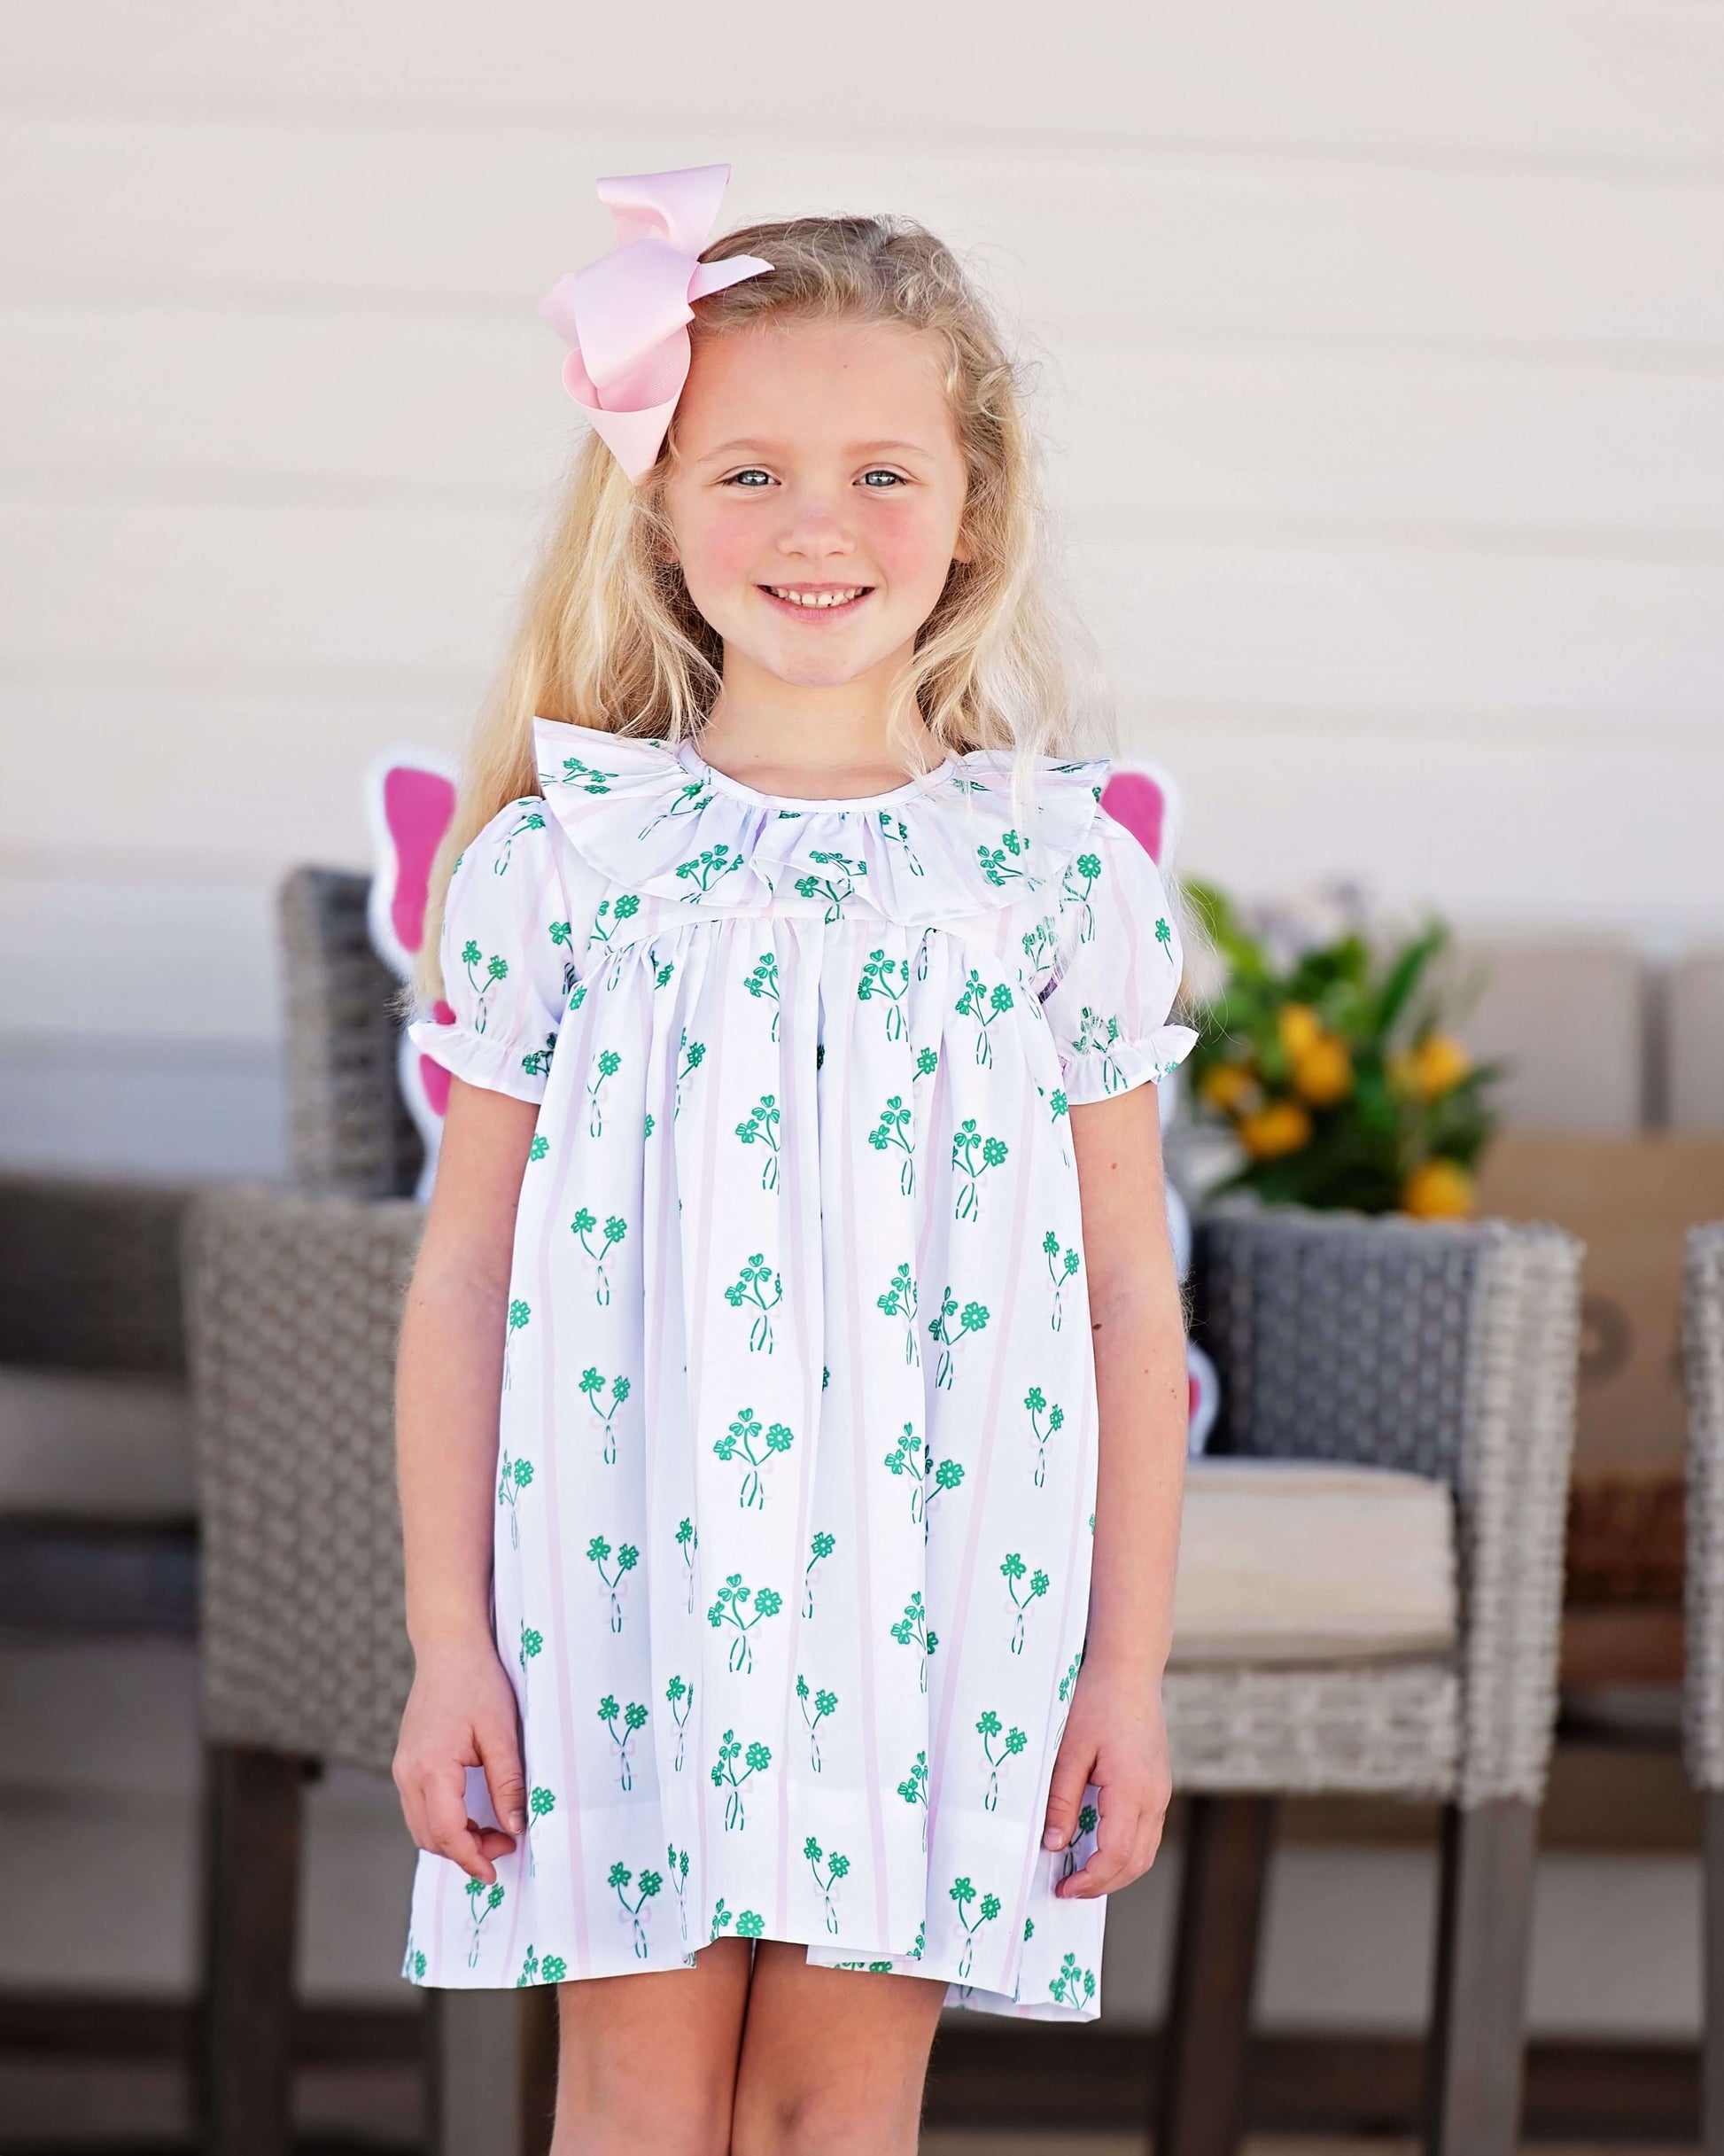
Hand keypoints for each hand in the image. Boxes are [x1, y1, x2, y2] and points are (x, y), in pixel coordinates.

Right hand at [392, 1634, 525, 1884]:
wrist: (448, 1648)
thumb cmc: (477, 1682)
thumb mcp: (501, 1732)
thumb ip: (507, 1783)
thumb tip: (516, 1827)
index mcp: (431, 1768)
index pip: (448, 1833)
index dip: (472, 1859)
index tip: (495, 1873)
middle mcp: (408, 1773)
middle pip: (430, 1837)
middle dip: (466, 1852)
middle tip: (505, 1844)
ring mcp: (403, 1768)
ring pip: (421, 1826)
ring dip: (454, 1840)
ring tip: (493, 1832)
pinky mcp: (406, 1763)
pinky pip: (419, 1808)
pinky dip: (443, 1822)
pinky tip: (472, 1815)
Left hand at [1042, 1659, 1171, 1900]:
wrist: (1128, 1670)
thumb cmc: (1096, 1702)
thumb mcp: (1069, 1750)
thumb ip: (1061, 1800)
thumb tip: (1054, 1845)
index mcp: (1132, 1790)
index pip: (1115, 1856)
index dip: (1089, 1880)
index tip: (1062, 1888)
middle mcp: (1154, 1797)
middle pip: (1136, 1862)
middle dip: (1103, 1884)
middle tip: (1068, 1888)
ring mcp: (1161, 1792)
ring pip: (1146, 1851)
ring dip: (1116, 1871)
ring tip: (1081, 1873)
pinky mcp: (1158, 1785)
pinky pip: (1147, 1832)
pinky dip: (1126, 1850)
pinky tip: (1099, 1845)